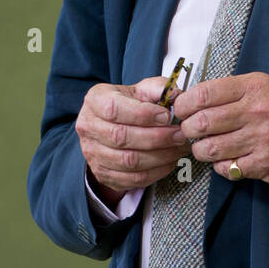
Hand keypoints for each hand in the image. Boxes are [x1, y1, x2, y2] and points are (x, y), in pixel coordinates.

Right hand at [75, 76, 189, 204]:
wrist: (112, 126)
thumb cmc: (129, 105)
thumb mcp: (141, 90)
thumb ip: (158, 89)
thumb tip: (176, 95)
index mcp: (95, 100)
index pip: (114, 109)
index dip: (143, 114)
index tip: (166, 116)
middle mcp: (88, 127)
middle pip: (121, 137)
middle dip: (157, 138)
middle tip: (180, 135)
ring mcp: (92, 153)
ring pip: (128, 161)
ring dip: (160, 157)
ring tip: (179, 148)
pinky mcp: (102, 173)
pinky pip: (132, 178)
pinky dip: (155, 172)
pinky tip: (169, 161)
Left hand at [171, 72, 268, 186]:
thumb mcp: (265, 88)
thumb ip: (232, 91)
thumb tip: (193, 98)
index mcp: (255, 87)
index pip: (205, 93)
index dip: (184, 103)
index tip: (181, 109)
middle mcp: (257, 112)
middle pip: (203, 122)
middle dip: (188, 129)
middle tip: (189, 131)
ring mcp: (261, 140)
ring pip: (210, 148)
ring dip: (200, 150)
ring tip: (204, 147)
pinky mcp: (263, 164)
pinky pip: (226, 167)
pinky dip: (219, 165)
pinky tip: (225, 159)